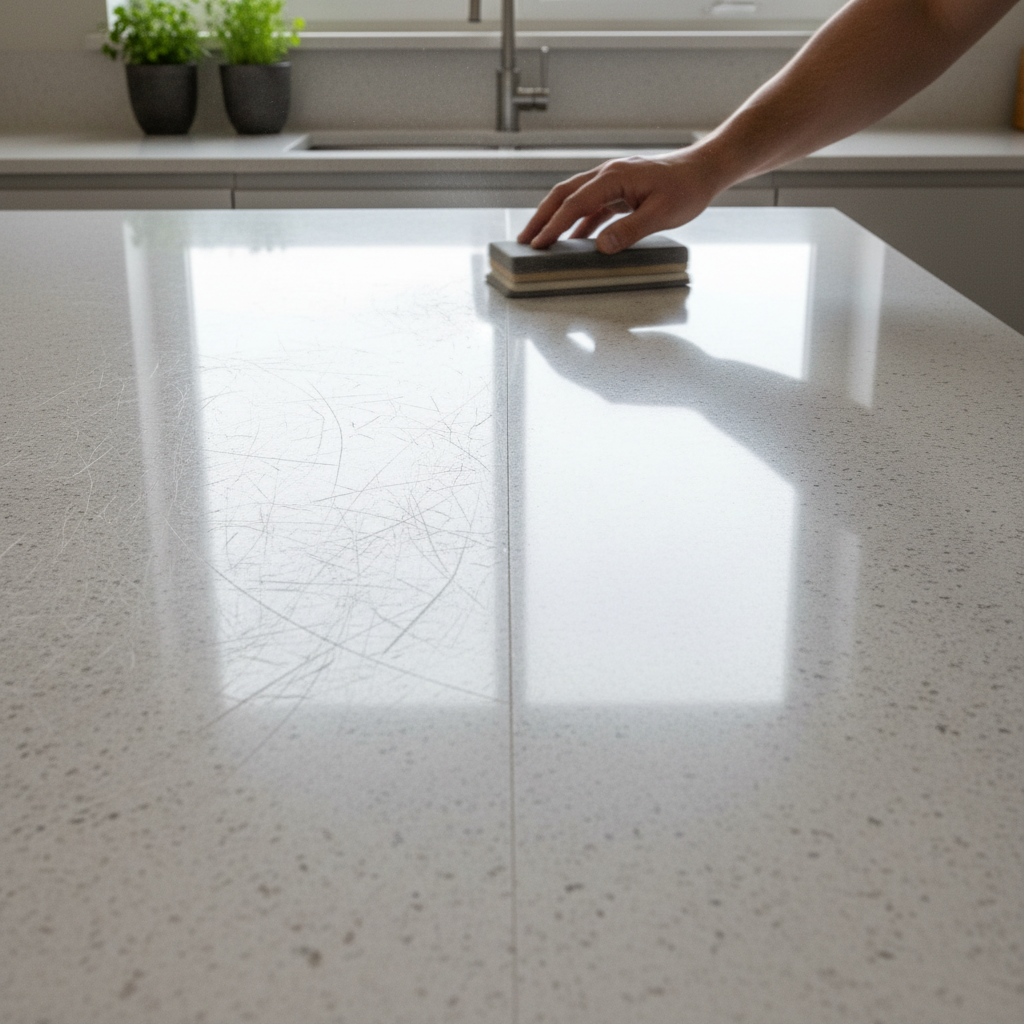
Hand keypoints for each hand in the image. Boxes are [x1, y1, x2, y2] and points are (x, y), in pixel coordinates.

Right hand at [516, 145, 727, 252]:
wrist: (703, 170)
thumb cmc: (686, 189)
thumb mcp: (660, 214)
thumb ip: (629, 231)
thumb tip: (601, 247)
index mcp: (614, 177)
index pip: (574, 203)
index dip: (553, 225)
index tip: (538, 244)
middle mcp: (607, 174)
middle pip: (563, 195)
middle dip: (541, 218)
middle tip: (524, 241)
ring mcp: (612, 181)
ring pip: (573, 199)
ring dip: (555, 219)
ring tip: (540, 241)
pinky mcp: (618, 190)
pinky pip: (590, 206)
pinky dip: (577, 222)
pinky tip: (572, 240)